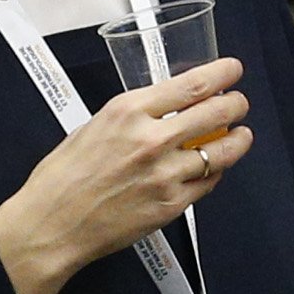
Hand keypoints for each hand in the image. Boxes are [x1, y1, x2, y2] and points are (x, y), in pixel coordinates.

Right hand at [0, 58, 251, 293]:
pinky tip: (212, 167)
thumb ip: (134, 116)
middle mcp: (152, 139)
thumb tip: (166, 109)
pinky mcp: (171, 205)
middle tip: (239, 102)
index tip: (233, 69)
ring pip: (221, 152)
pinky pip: (207, 183)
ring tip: (241, 135)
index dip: (221, 74)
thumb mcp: (95, 125)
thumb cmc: (63, 176)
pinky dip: (214, 172)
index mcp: (129, 111)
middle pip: (215, 113)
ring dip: (237, 140)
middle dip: (236, 104)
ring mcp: (165, 174)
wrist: (52, 223)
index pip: (192, 84)